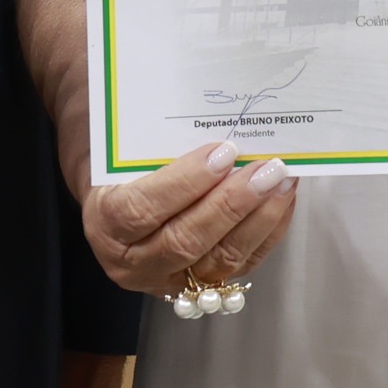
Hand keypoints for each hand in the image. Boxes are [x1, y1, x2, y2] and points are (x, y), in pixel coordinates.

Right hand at [82, 141, 300, 293]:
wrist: (123, 198)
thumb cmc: (128, 165)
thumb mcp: (127, 148)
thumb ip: (154, 135)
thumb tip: (205, 101)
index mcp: (105, 223)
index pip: (141, 209)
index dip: (185, 182)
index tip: (224, 152)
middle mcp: (133, 262)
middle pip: (184, 240)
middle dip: (232, 203)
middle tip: (267, 168)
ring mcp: (168, 280)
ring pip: (218, 260)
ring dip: (258, 219)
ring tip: (282, 181)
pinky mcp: (201, 285)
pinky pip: (241, 265)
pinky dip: (267, 233)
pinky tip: (282, 201)